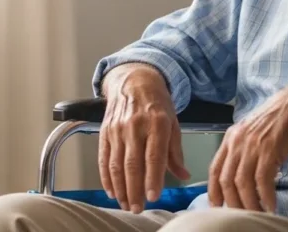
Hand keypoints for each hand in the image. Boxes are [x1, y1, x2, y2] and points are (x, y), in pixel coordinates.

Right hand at [99, 64, 189, 212]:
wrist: (134, 80)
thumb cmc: (157, 103)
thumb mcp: (173, 122)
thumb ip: (175, 152)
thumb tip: (183, 175)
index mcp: (158, 123)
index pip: (154, 155)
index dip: (153, 178)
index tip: (153, 196)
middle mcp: (136, 125)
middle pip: (133, 163)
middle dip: (135, 189)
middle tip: (138, 207)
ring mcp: (118, 128)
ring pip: (116, 163)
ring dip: (120, 187)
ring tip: (126, 203)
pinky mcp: (105, 131)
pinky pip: (104, 158)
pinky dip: (106, 177)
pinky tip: (112, 190)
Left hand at [207, 77, 287, 212]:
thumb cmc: (286, 116)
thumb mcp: (258, 132)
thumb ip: (249, 150)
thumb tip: (248, 176)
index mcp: (232, 136)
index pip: (214, 169)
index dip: (214, 191)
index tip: (218, 206)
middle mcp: (238, 140)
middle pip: (226, 180)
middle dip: (233, 203)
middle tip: (243, 215)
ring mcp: (253, 144)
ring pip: (242, 183)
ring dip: (250, 204)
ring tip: (259, 214)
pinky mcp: (270, 148)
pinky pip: (262, 180)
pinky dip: (266, 197)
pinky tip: (271, 205)